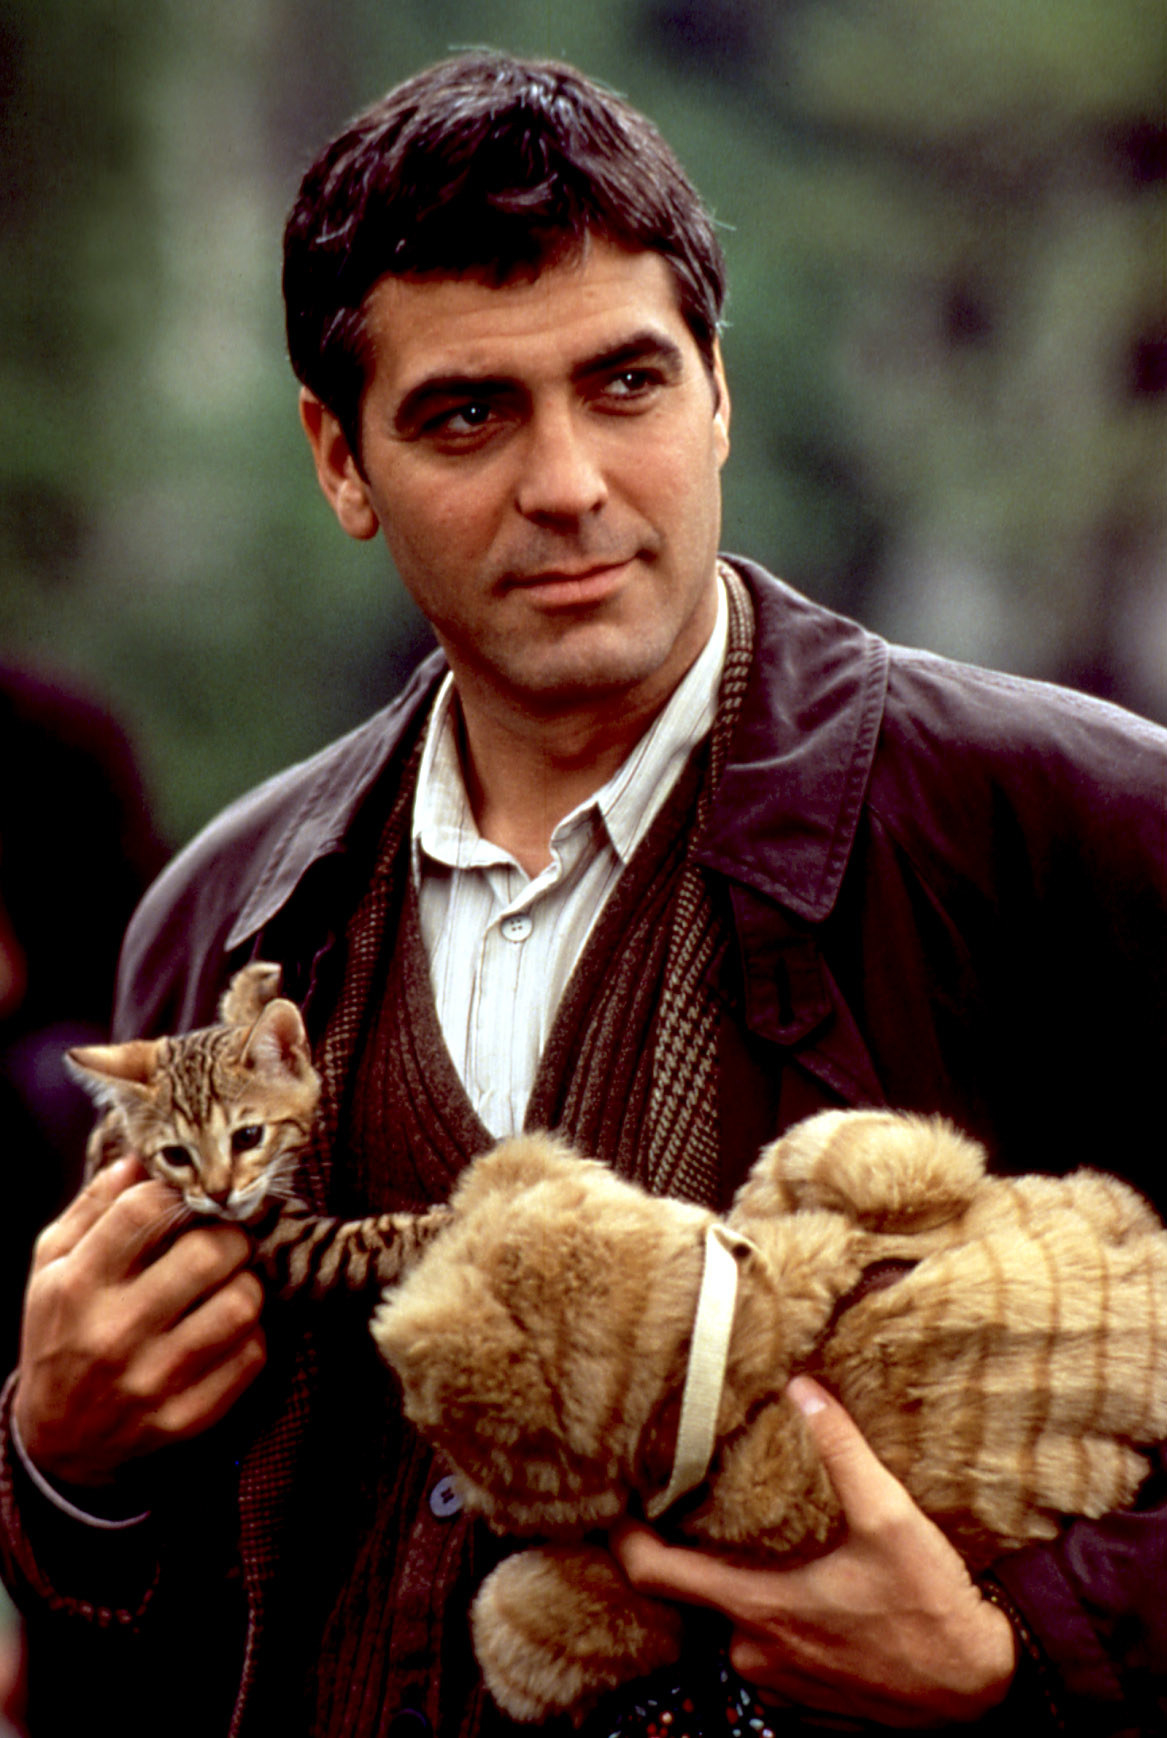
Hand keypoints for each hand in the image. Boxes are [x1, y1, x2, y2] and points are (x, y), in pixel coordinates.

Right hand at [13, 1156, 265, 1488]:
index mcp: (77, 1285)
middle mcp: (113, 1332)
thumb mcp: (52, 1265)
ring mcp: (152, 1380)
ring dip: (246, 1285)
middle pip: (209, 1253)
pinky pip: (250, 1356)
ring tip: (228, 1283)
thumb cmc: (61, 1331)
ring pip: (241, 1305)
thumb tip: (140, 1158)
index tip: (186, 1200)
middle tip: (225, 1238)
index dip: (177, 1192)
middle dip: (230, 1234)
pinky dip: (250, 1335)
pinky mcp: (185, 1417)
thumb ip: (94, 1206)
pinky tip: (226, 1330)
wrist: (58, 1439)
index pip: (145, 1210)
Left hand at [612, 1376, 1016, 1728]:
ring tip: (774, 1550)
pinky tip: (815, 1597)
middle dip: (707, 1555)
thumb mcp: (891, 1517)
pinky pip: (770, 1655)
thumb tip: (804, 1388)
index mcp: (760, 1609)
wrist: (981, 1692)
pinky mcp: (804, 1707)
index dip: (626, 1539)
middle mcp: (755, 1655)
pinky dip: (779, 1625)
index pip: (657, 1575)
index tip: (615, 1507)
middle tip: (714, 1511)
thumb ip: (841, 1451)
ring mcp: (778, 1688)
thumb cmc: (932, 1609)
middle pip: (702, 1596)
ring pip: (739, 1625)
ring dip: (749, 1590)